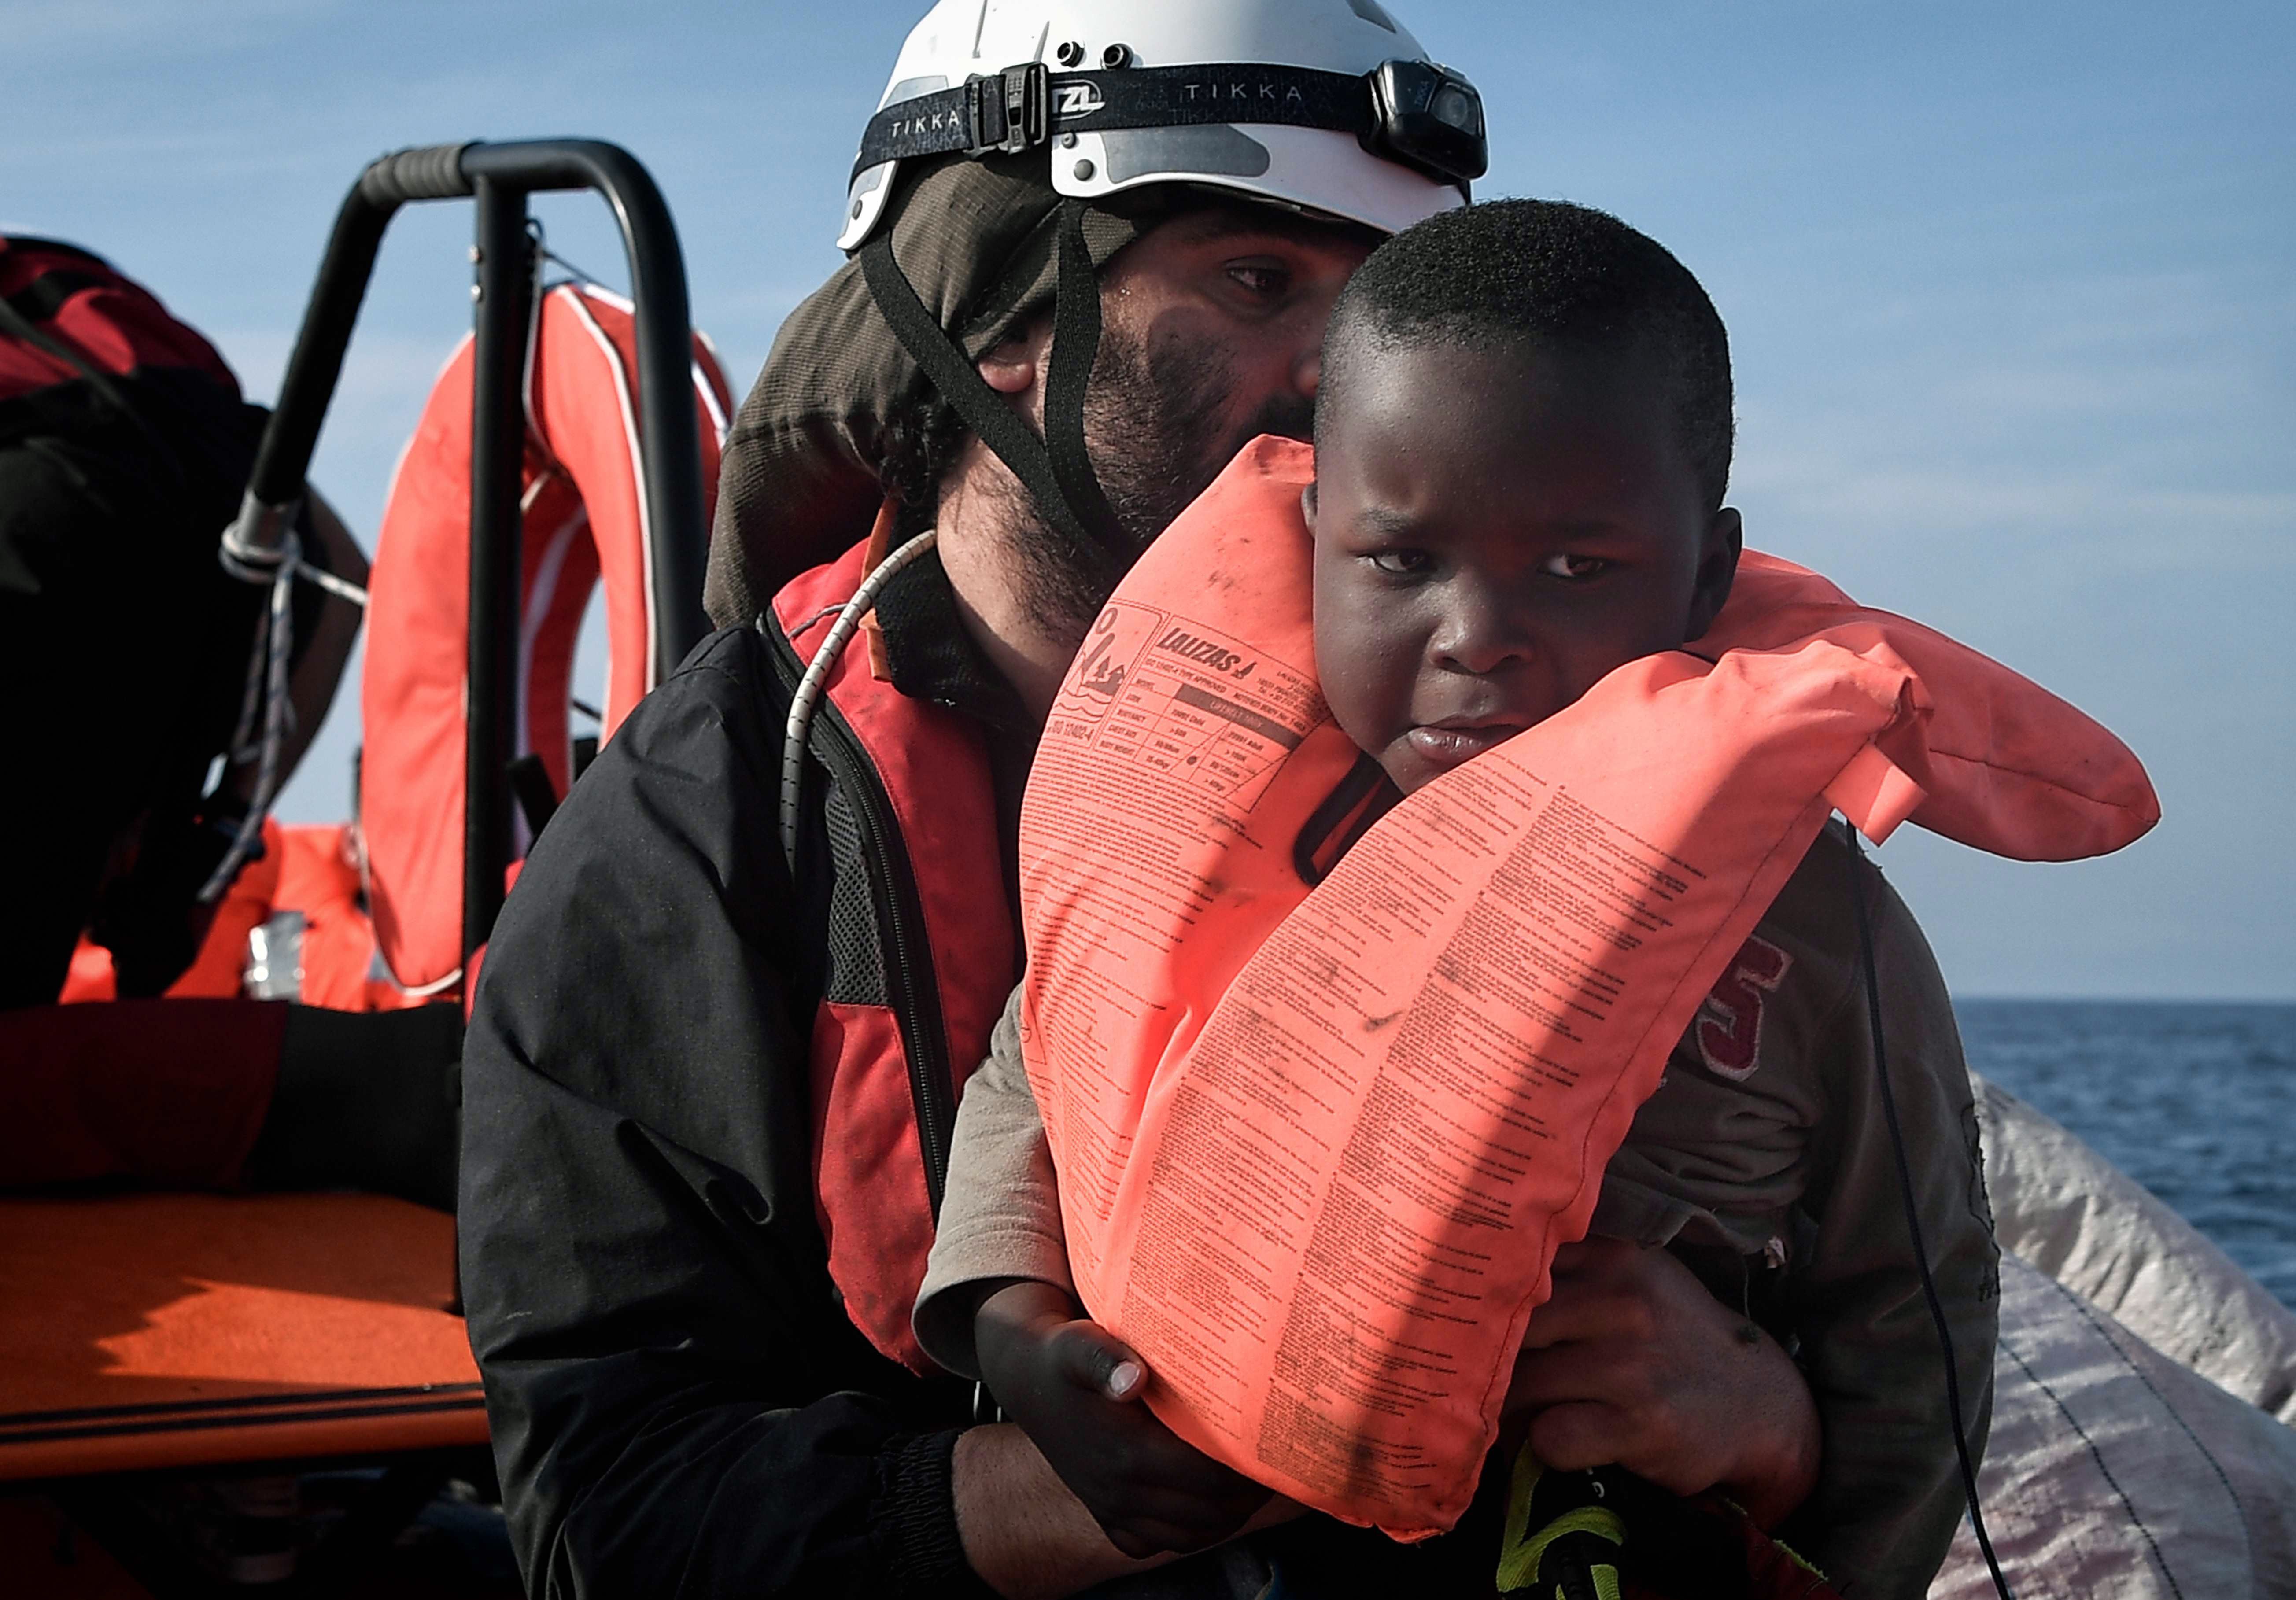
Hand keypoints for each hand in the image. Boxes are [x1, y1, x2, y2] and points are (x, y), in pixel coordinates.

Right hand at [974, 1280, 1274, 1557]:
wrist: (1024, 1378)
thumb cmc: (1063, 1356)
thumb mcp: (1079, 1344)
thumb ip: (1105, 1359)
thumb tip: (1134, 1378)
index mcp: (1126, 1453)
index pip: (1208, 1478)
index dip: (1247, 1469)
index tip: (1271, 1446)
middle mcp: (1120, 1490)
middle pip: (1208, 1512)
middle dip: (1247, 1494)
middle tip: (1272, 1463)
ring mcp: (1111, 1508)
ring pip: (1187, 1536)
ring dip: (1225, 1518)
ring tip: (1249, 1486)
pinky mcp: (1104, 1514)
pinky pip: (1154, 1545)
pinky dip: (1186, 1535)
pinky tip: (1203, 1506)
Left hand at [1504, 1238, 1820, 1527]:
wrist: (1759, 1404)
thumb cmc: (1677, 1337)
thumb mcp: (1638, 1278)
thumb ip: (1572, 1267)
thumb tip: (1475, 1280)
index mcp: (1615, 1259)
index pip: (1517, 1265)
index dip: (1478, 1297)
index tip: (1461, 1318)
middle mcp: (1622, 1303)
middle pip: (1508, 1328)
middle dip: (1487, 1360)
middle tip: (1481, 1379)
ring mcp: (1630, 1365)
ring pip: (1521, 1384)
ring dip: (1511, 1409)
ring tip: (1522, 1414)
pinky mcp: (1637, 1425)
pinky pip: (1550, 1438)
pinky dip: (1546, 1447)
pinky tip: (1567, 1440)